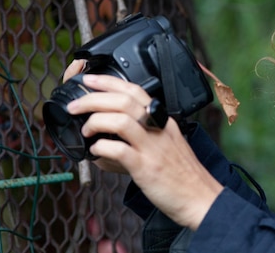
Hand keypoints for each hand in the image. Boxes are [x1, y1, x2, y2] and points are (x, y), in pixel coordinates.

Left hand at [63, 62, 221, 229]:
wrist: (199, 195)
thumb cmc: (181, 173)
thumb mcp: (166, 144)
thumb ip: (141, 137)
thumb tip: (106, 141)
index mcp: (162, 120)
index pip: (135, 90)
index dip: (109, 81)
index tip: (89, 79)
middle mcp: (158, 128)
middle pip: (123, 101)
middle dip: (93, 99)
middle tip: (75, 106)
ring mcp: (153, 147)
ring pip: (120, 120)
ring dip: (96, 121)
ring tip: (86, 130)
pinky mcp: (146, 167)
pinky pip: (119, 150)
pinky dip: (102, 148)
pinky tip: (96, 151)